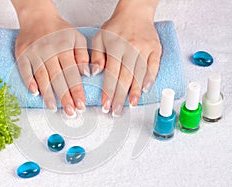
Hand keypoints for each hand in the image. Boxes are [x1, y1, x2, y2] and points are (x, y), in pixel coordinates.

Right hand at [12, 0, 89, 116]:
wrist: (37, 17)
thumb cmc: (59, 30)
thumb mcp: (77, 37)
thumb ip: (82, 55)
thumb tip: (87, 73)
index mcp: (64, 48)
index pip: (72, 73)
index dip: (77, 90)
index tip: (81, 104)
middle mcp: (49, 51)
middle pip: (58, 77)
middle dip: (65, 97)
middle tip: (70, 112)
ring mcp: (34, 53)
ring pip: (42, 77)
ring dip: (48, 94)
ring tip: (54, 108)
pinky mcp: (22, 55)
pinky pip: (25, 70)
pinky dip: (30, 82)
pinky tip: (35, 93)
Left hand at [91, 0, 160, 115]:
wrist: (135, 12)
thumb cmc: (116, 27)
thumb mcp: (99, 38)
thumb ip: (96, 56)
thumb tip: (94, 73)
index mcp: (115, 46)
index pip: (111, 73)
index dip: (108, 91)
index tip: (106, 104)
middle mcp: (130, 48)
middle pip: (125, 76)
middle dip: (120, 96)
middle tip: (116, 110)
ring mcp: (144, 48)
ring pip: (140, 73)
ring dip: (135, 91)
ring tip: (131, 104)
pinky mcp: (155, 49)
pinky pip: (154, 66)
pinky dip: (150, 78)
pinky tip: (146, 90)